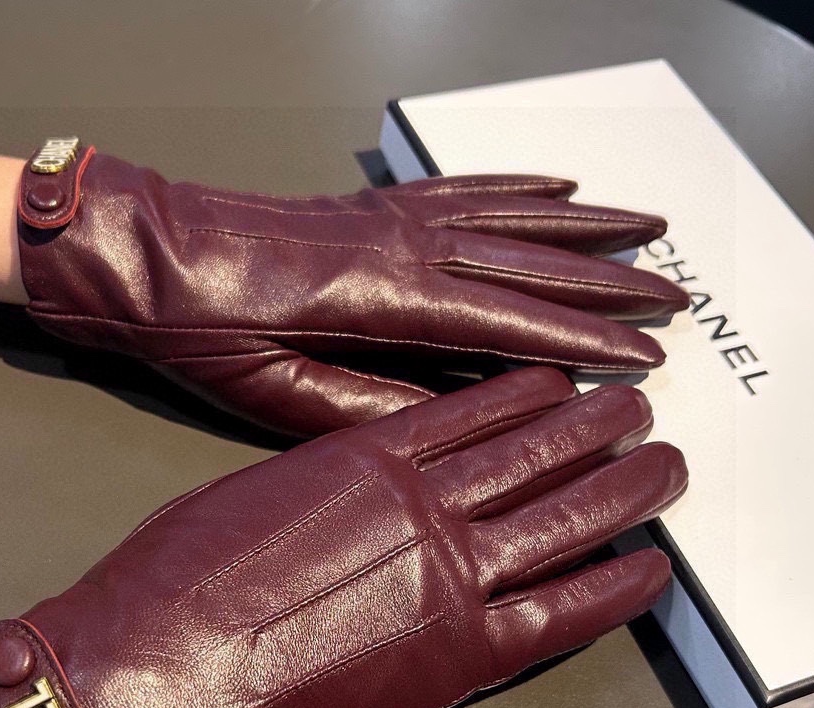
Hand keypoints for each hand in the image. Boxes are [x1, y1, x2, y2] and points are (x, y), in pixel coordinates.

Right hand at [0, 368, 686, 707]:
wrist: (152, 672)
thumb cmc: (174, 579)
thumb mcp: (249, 495)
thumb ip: (322, 486)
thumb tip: (358, 486)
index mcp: (365, 458)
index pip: (474, 413)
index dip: (529, 397)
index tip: (565, 384)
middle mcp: (423, 504)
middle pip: (536, 454)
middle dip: (594, 429)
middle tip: (636, 411)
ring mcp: (450, 576)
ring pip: (564, 518)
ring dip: (622, 489)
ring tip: (664, 466)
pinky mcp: (460, 654)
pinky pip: (561, 612)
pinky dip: (613, 588)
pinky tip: (650, 567)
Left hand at [16, 142, 686, 437]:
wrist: (139, 255)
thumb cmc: (193, 331)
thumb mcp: (268, 393)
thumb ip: (363, 407)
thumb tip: (449, 416)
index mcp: (375, 299)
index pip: (502, 322)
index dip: (579, 339)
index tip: (642, 355)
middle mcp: (395, 246)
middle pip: (523, 261)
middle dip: (605, 283)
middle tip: (674, 296)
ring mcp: (385, 217)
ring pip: (507, 214)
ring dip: (583, 225)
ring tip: (648, 228)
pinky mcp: (369, 206)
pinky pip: (461, 188)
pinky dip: (518, 186)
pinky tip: (560, 185)